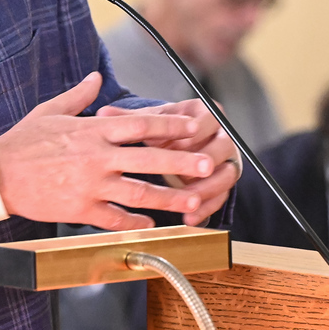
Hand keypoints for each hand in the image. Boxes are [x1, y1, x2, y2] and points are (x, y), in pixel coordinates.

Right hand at [0, 73, 222, 230]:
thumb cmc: (23, 141)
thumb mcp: (50, 110)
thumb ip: (78, 95)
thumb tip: (95, 77)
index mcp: (93, 129)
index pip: (141, 123)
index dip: (171, 124)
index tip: (195, 125)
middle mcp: (97, 156)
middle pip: (149, 158)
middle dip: (182, 161)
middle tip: (208, 165)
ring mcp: (91, 184)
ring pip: (140, 192)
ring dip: (170, 197)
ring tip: (193, 201)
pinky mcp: (81, 208)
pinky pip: (116, 217)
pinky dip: (136, 222)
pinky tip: (152, 224)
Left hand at [96, 97, 239, 224]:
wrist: (176, 141)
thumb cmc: (162, 129)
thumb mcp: (146, 121)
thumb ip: (128, 118)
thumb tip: (102, 115)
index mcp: (202, 113)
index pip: (205, 121)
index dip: (190, 134)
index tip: (174, 144)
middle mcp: (220, 134)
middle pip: (222, 148)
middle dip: (205, 162)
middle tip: (188, 174)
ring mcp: (225, 159)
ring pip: (226, 175)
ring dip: (207, 190)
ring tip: (188, 202)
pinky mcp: (223, 180)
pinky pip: (222, 196)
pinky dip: (207, 208)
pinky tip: (190, 217)